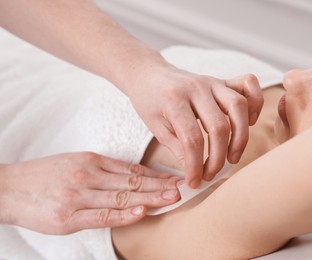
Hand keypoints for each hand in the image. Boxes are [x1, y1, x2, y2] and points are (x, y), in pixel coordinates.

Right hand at [0, 152, 179, 233]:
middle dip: (159, 185)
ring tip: (170, 198)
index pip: (132, 169)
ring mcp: (79, 196)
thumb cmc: (46, 175)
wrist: (9, 188)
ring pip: (121, 197)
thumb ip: (105, 169)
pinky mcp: (68, 217)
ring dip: (149, 198)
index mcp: (93, 161)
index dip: (156, 175)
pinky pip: (101, 215)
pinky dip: (123, 214)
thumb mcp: (77, 162)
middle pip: (131, 181)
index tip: (174, 178)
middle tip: (182, 188)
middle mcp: (88, 175)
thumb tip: (135, 176)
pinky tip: (141, 212)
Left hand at [126, 61, 262, 187]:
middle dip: (218, 157)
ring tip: (233, 157)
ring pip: (239, 106)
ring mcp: (211, 82)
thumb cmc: (149, 101)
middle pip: (218, 126)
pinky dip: (255, 103)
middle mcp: (196, 88)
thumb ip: (177, 147)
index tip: (194, 181)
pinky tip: (248, 122)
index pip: (192, 139)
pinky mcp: (222, 80)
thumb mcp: (155, 127)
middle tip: (211, 174)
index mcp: (174, 100)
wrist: (148, 74)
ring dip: (241, 137)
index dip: (195, 165)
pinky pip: (248, 84)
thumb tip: (195, 170)